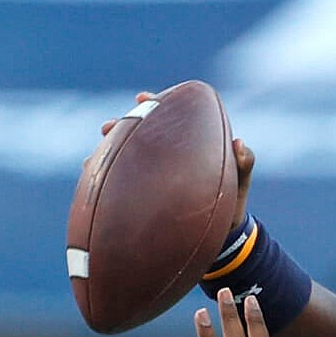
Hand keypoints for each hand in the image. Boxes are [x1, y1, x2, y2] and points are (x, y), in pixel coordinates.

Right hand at [94, 98, 250, 226]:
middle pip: (136, 136)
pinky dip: (103, 184)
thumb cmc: (231, 205)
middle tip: (107, 128)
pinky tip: (91, 184)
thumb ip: (244, 164)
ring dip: (106, 157)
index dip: (152, 105)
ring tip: (92, 160)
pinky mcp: (142, 199)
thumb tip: (240, 144)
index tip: (142, 98)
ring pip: (122, 160)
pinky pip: (119, 189)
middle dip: (120, 129)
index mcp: (185, 145)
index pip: (166, 118)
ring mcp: (150, 179)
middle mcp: (163, 158)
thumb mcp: (239, 184)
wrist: (221, 238)